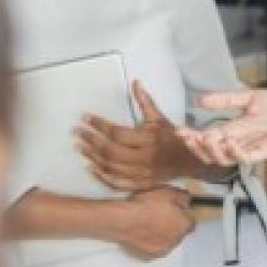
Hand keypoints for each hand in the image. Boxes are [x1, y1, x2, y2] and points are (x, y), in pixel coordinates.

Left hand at [77, 81, 193, 191]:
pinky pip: (117, 183)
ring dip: (92, 157)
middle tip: (78, 131)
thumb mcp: (159, 118)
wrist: (189, 161)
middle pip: (110, 151)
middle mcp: (144, 157)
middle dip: (91, 140)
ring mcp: (141, 173)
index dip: (99, 125)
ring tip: (80, 146)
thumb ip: (145, 101)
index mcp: (148, 139)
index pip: (117, 133)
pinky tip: (91, 167)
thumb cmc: (172, 137)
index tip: (86, 118)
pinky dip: (102, 176)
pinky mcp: (140, 184)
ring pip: (111, 167)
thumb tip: (135, 82)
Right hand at [114, 186, 193, 260]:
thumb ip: (183, 197)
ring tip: (150, 224)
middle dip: (173, 225)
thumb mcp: (169, 191)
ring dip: (162, 234)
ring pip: (167, 241)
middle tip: (160, 215)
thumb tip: (186, 201)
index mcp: (185, 225)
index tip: (174, 210)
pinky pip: (154, 248)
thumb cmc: (147, 205)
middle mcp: (177, 240)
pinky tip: (143, 232)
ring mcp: (163, 250)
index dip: (182, 214)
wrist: (125, 219)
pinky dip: (151, 241)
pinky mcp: (150, 256)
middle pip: (179, 233)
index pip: (190, 221)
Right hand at [176, 89, 266, 166]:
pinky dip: (234, 152)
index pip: (206, 138)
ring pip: (223, 159)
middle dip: (195, 146)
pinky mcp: (263, 153)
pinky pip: (244, 159)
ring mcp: (249, 149)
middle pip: (209, 153)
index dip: (191, 136)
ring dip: (211, 151)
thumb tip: (200, 99)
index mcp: (232, 130)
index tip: (179, 129)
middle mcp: (237, 142)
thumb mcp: (249, 98)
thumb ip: (226, 100)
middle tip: (187, 136)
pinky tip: (229, 141)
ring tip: (207, 138)